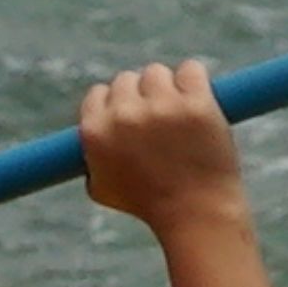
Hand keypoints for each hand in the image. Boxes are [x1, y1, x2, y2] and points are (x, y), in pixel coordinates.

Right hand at [79, 62, 246, 238]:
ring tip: (180, 116)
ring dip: (168, 88)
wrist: (195, 216)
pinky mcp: (196, 104)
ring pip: (157, 73)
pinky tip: (198, 102)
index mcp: (95, 132)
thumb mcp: (103, 187)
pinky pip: (191, 70)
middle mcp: (124, 115)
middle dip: (142, 96)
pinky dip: (195, 82)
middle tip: (159, 121)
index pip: (99, 93)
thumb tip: (89, 133)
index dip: (116, 105)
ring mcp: (162, 107)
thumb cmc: (149, 204)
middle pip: (127, 79)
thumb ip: (90, 156)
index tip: (132, 117)